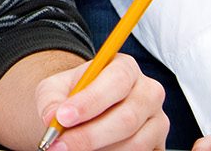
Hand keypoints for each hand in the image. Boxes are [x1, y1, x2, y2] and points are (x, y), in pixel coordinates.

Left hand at [34, 53, 167, 150]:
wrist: (85, 111)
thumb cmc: (73, 96)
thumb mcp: (55, 89)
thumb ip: (51, 100)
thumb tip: (51, 118)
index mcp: (126, 68)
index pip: (117, 80)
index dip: (91, 101)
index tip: (63, 117)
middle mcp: (149, 92)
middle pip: (128, 117)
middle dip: (90, 135)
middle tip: (60, 144)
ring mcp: (158, 121)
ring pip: (135, 143)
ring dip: (100, 150)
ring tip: (72, 149)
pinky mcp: (159, 144)